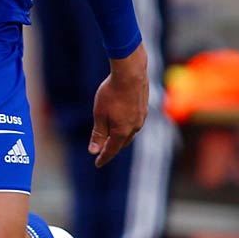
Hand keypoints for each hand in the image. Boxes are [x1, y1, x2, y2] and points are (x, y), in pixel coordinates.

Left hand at [88, 43, 147, 167]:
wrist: (131, 73)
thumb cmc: (111, 93)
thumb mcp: (99, 114)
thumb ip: (98, 134)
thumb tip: (93, 151)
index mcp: (122, 132)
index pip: (111, 150)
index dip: (103, 157)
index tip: (97, 164)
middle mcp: (134, 127)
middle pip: (121, 143)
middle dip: (112, 148)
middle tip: (102, 151)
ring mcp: (141, 118)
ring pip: (130, 133)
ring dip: (120, 137)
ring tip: (111, 137)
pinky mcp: (144, 108)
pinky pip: (134, 123)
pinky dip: (126, 126)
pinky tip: (123, 120)